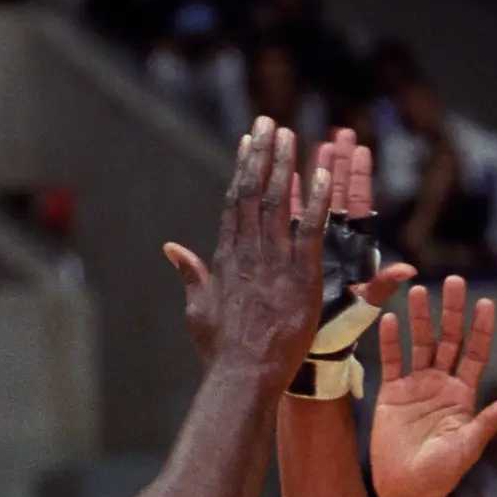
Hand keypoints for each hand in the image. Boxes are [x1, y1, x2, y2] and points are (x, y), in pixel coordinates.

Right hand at [164, 125, 407, 370]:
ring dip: (285, 165)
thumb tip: (171, 249)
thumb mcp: (198, 308)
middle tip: (268, 122)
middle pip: (254, 192)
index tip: (247, 143)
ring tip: (290, 134)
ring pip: (278, 203)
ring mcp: (274, 263)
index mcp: (226, 258)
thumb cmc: (220, 349)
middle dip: (262, 154)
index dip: (242, 169)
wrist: (243, 374)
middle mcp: (248, 253)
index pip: (234, 203)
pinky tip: (324, 172)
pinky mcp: (300, 276)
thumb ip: (190, 274)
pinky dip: (317, 200)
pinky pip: (310, 230)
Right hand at [371, 278, 496, 496]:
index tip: (485, 303)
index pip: (475, 353)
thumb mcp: (470, 445)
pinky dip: (391, 341)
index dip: (481, 329)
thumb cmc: (442, 473)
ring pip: (420, 344)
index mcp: (464, 394)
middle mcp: (442, 384)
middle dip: (452, 312)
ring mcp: (417, 386)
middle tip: (454, 281)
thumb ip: (491, 419)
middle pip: (449, 340)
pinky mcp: (392, 394)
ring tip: (418, 291)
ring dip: (420, 318)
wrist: (407, 490)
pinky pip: (392, 362)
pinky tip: (389, 319)